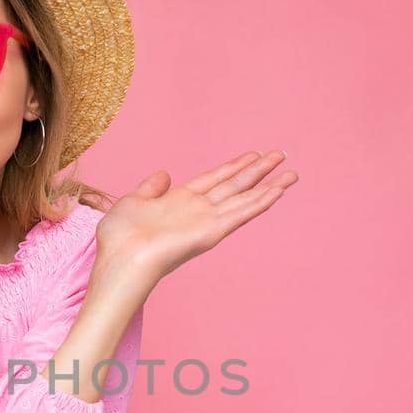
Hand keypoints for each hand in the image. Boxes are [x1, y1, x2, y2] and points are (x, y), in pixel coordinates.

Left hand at [96, 149, 297, 284]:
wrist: (121, 258)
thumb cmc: (120, 236)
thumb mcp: (133, 201)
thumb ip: (150, 188)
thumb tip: (164, 174)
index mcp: (179, 201)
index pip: (214, 179)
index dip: (234, 166)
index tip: (253, 154)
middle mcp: (197, 210)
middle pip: (235, 185)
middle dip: (258, 170)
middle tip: (281, 155)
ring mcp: (206, 221)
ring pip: (245, 198)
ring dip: (269, 185)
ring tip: (292, 174)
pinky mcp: (212, 232)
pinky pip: (241, 213)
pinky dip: (260, 202)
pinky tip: (278, 191)